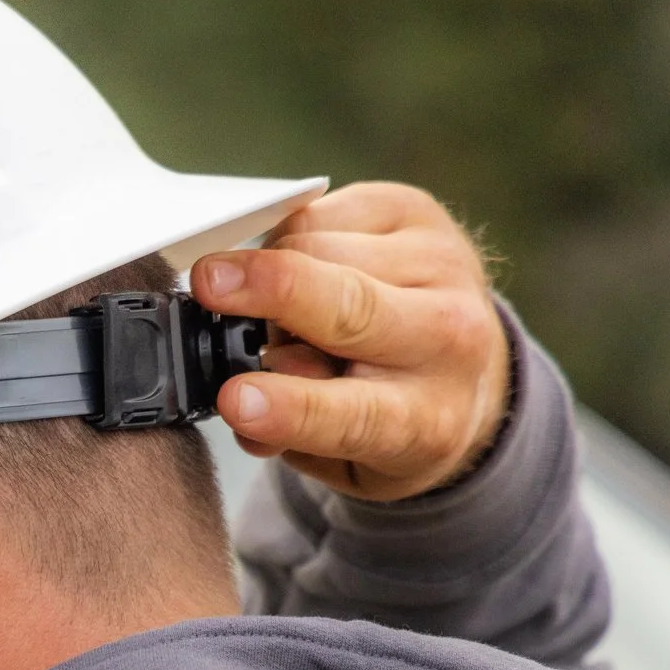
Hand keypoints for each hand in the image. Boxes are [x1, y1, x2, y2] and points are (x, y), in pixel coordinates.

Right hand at [190, 183, 510, 501]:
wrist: (461, 367)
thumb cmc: (385, 419)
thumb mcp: (341, 457)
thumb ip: (290, 435)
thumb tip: (241, 398)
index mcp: (423, 420)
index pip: (350, 416)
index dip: (288, 407)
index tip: (234, 399)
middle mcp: (444, 337)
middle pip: (348, 305)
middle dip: (273, 291)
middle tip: (208, 285)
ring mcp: (440, 264)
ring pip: (318, 248)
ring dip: (268, 275)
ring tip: (274, 312)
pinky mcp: (418, 211)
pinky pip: (319, 212)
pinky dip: (285, 240)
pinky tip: (298, 270)